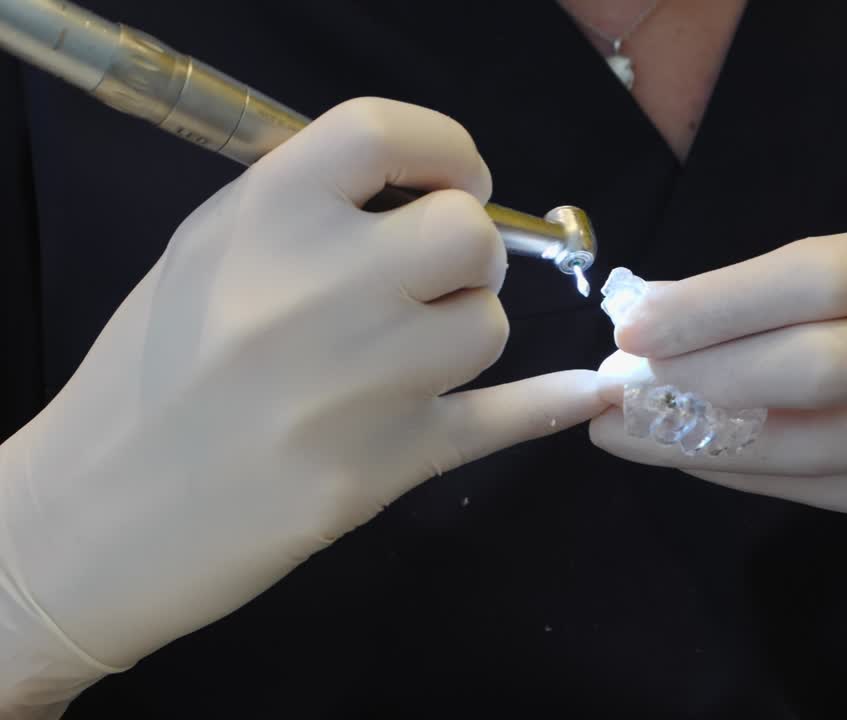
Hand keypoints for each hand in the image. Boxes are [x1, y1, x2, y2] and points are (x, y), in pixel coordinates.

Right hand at [0, 98, 604, 708]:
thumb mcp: (205, 258)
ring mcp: (360, 383)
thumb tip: (424, 190)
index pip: (389, 134)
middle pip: (468, 236)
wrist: (95, 515)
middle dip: (469, 253)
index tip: (455, 180)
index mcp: (263, 218)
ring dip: (467, 333)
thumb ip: (306, 212)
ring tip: (412, 357)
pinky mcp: (388, 466)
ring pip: (488, 327)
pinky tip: (588, 391)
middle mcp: (320, 287)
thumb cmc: (148, 375)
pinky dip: (552, 403)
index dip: (445, 151)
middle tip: (438, 280)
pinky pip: (503, 419)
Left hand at [591, 212, 846, 603]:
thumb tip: (662, 314)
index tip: (636, 326)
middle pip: (810, 369)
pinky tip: (695, 460)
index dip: (716, 304)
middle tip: (623, 388)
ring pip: (811, 447)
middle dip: (701, 379)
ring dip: (705, 442)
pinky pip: (827, 493)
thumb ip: (789, 291)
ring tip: (633, 433)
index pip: (812, 277)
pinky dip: (748, 476)